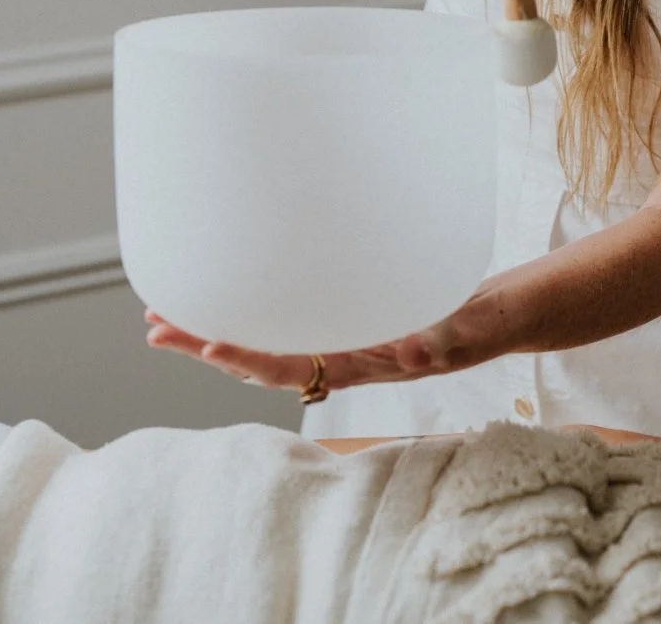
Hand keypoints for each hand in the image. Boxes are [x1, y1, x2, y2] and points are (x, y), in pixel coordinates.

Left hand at [144, 276, 512, 392]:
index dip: (249, 359)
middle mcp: (345, 354)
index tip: (207, 345)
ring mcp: (344, 336)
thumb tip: (412, 350)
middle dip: (208, 342)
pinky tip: (236, 293)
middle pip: (264, 357)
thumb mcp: (472, 330)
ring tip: (171, 313)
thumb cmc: (491, 323)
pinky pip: (291, 319)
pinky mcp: (348, 312)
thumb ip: (445, 340)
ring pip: (270, 339)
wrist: (504, 315)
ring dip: (220, 328)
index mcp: (366, 363)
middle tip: (156, 327)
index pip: (297, 367)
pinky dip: (255, 308)